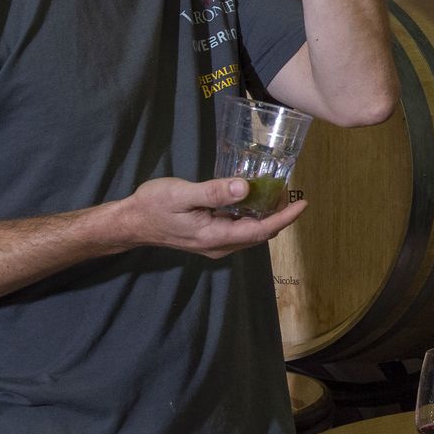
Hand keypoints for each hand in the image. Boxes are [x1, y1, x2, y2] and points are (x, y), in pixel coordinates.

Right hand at [124, 176, 305, 258]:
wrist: (131, 223)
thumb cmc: (153, 205)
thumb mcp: (182, 194)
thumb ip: (213, 192)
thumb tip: (245, 187)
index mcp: (216, 236)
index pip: (260, 230)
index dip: (284, 218)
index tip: (302, 204)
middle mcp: (218, 245)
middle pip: (259, 235)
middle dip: (279, 218)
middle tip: (293, 195)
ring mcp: (213, 244)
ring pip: (249, 234)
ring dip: (266, 218)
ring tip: (279, 196)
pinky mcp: (208, 238)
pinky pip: (238, 230)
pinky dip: (252, 217)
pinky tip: (253, 201)